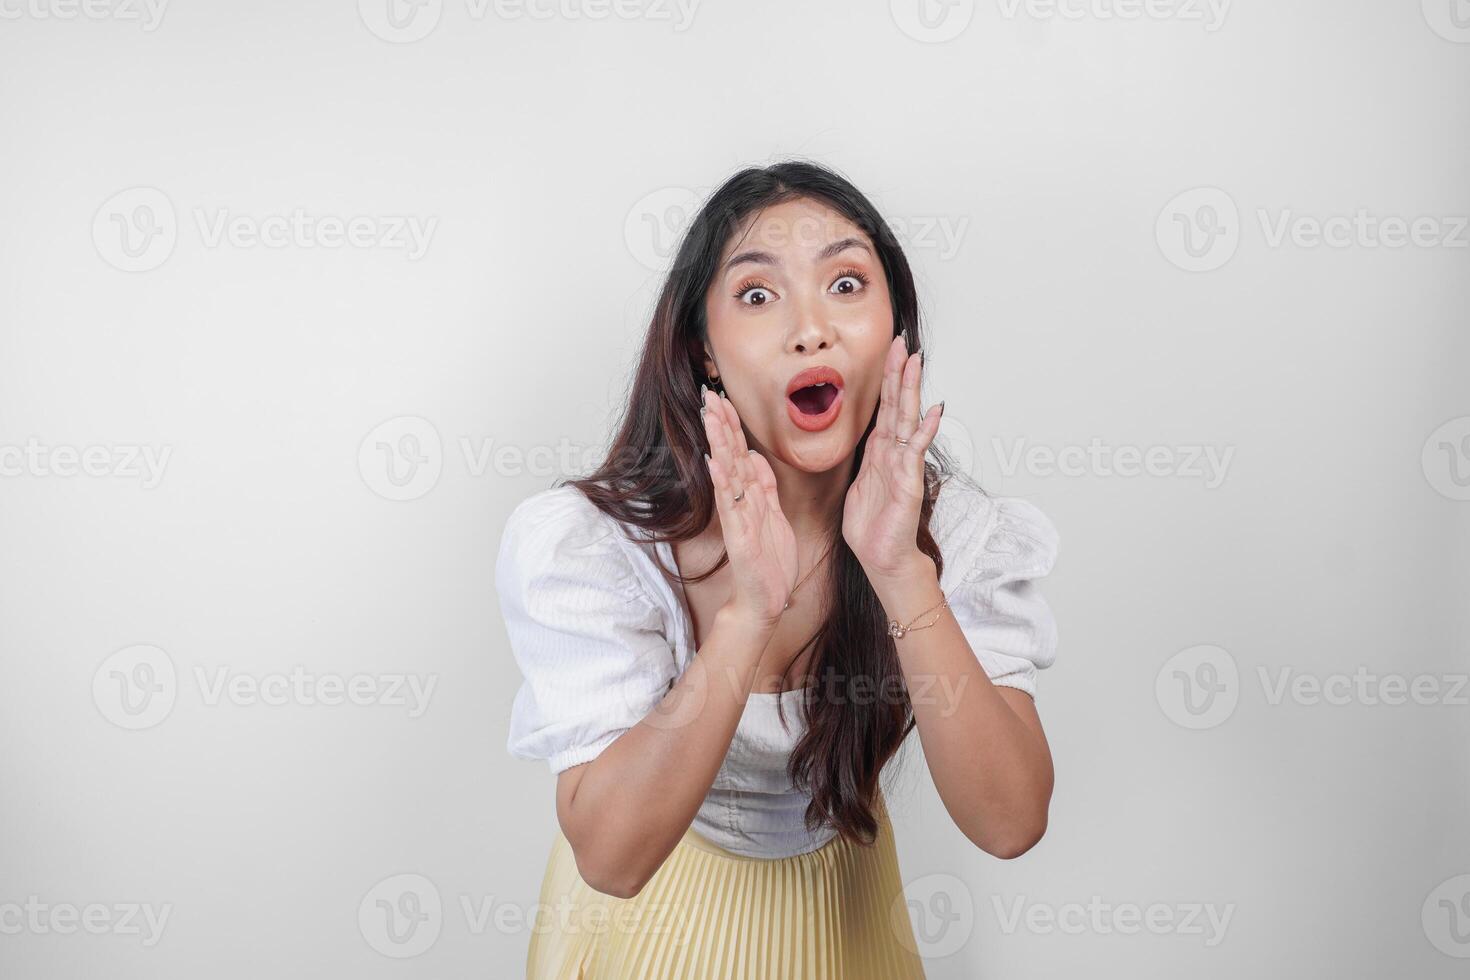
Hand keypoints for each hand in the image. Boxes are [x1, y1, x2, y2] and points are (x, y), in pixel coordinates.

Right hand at [702, 387, 797, 627]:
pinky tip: (715, 462)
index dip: (731, 425)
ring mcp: (737, 518)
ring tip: (710, 417)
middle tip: (709, 395)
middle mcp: (740, 502)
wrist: (766, 599)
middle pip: (729, 456)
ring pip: (727, 474)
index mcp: (750, 496)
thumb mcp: (773, 514)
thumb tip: (753, 454)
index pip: (739, 452)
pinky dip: (723, 483)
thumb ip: (764, 485)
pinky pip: (730, 505)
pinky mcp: (739, 536)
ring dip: (719, 443)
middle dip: (720, 425)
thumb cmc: (768, 561)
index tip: (722, 398)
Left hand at [843, 336, 942, 578]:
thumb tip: (862, 441)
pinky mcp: (909, 480)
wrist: (882, 557)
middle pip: (897, 404)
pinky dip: (925, 430)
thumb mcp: (858, 485)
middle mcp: (893, 452)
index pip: (883, 407)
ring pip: (907, 419)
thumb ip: (864, 461)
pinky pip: (916, 450)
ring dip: (912, 390)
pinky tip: (934, 411)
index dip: (885, 380)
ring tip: (917, 362)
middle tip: (903, 342)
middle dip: (899, 373)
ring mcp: (904, 464)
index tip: (888, 352)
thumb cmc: (871, 526)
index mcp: (878, 452)